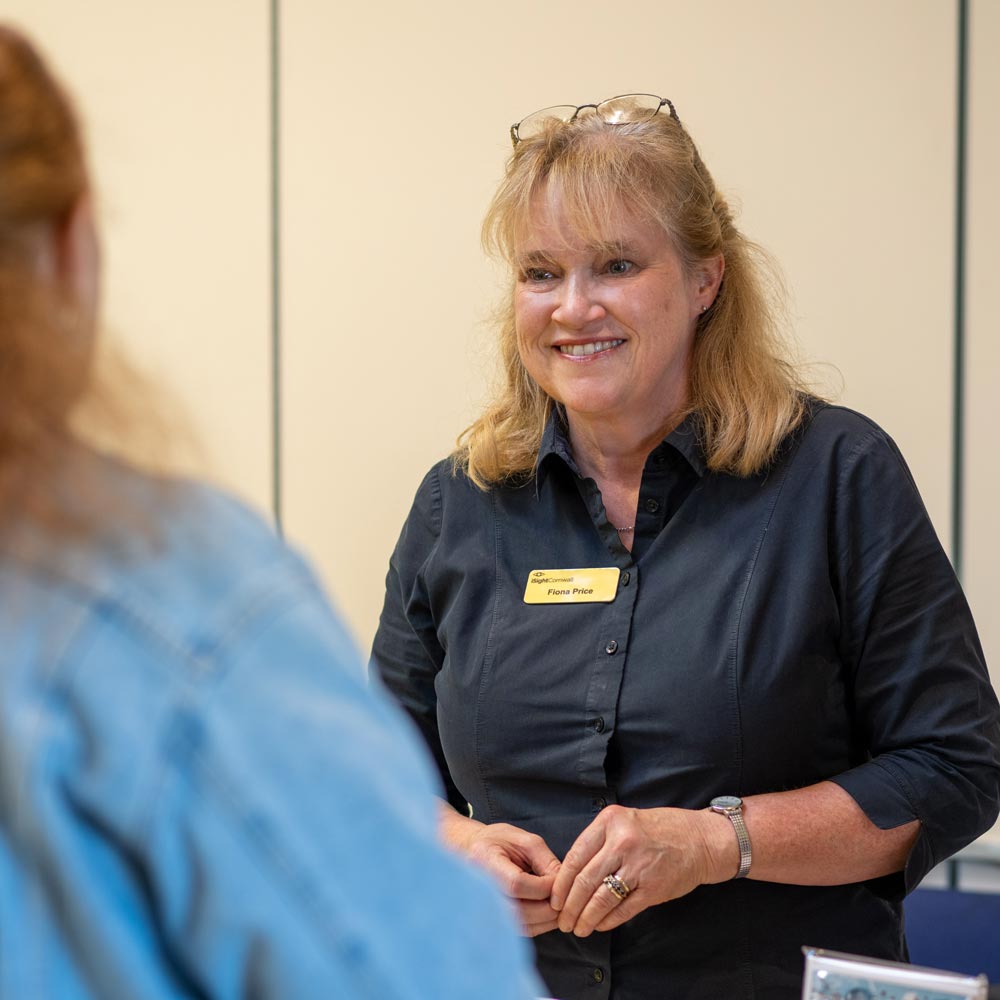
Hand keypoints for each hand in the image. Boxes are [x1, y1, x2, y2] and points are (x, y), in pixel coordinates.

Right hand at [443, 810, 561, 936]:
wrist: (472, 852)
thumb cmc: (499, 841)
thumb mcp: (525, 840)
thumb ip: (546, 861)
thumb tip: (563, 886)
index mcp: (484, 862)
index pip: (516, 884)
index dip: (543, 886)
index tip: (559, 879)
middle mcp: (479, 890)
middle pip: (519, 911)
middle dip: (549, 906)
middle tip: (565, 896)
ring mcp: (484, 910)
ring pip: (522, 926)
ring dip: (547, 919)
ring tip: (560, 904)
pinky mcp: (494, 922)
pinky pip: (521, 931)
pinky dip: (540, 925)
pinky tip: (549, 912)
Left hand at [550, 805, 732, 936]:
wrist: (700, 840)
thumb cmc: (659, 831)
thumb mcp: (624, 821)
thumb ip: (600, 842)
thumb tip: (570, 875)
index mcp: (610, 821)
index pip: (575, 856)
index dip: (561, 882)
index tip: (555, 898)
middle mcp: (622, 841)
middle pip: (584, 880)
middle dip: (569, 906)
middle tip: (562, 920)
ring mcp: (638, 865)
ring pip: (600, 898)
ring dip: (585, 918)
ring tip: (578, 928)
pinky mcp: (653, 888)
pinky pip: (622, 909)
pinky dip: (606, 921)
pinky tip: (598, 926)